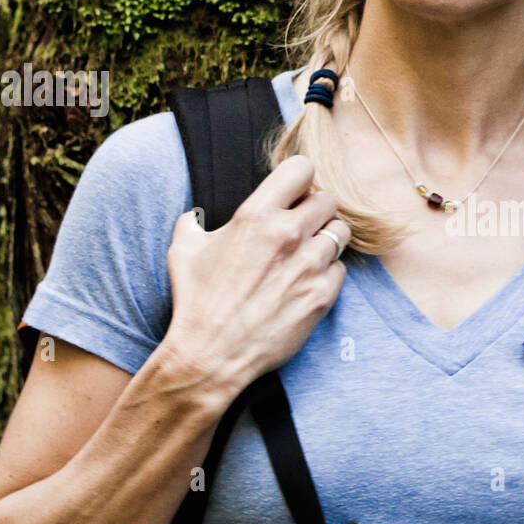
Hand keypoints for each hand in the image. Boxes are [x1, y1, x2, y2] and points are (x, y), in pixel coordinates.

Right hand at [163, 155, 350, 399]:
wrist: (211, 355)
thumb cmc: (196, 302)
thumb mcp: (183, 251)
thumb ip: (193, 223)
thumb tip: (195, 217)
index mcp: (255, 216)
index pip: (301, 169)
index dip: (298, 178)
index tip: (292, 192)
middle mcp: (288, 235)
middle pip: (328, 199)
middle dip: (315, 209)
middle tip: (301, 226)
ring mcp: (310, 265)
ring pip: (340, 232)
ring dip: (325, 239)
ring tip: (306, 254)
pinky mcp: (323, 294)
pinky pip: (340, 268)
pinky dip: (328, 272)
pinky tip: (307, 282)